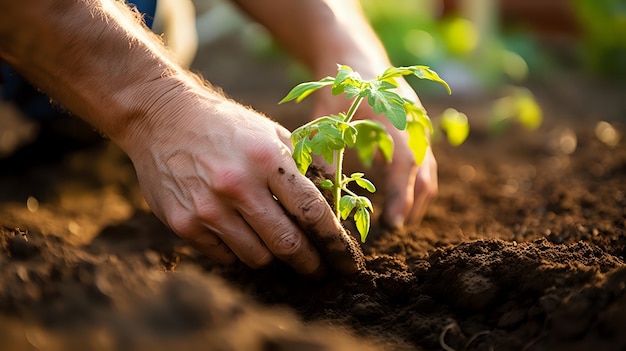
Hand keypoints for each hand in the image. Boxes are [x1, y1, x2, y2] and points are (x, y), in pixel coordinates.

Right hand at [122, 86, 358, 274]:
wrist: (162, 118)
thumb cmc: (226, 126)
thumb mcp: (269, 133)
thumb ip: (302, 166)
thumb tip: (334, 202)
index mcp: (266, 159)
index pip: (312, 211)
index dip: (334, 240)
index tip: (345, 258)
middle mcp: (237, 186)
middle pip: (288, 243)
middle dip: (310, 263)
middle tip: (320, 270)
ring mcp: (208, 208)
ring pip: (257, 257)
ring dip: (273, 257)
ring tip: (277, 248)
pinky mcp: (184, 224)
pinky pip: (225, 257)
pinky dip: (239, 253)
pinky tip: (242, 238)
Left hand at [312, 77, 437, 229]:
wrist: (357, 58)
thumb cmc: (338, 90)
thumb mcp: (326, 120)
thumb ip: (324, 156)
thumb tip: (321, 196)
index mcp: (395, 122)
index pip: (405, 166)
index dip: (401, 197)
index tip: (393, 225)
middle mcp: (414, 127)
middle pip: (424, 175)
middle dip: (412, 206)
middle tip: (393, 231)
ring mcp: (420, 129)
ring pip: (427, 172)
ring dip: (415, 198)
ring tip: (396, 221)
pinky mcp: (417, 132)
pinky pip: (423, 164)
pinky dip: (414, 184)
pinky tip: (396, 198)